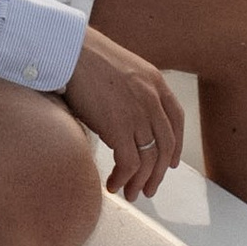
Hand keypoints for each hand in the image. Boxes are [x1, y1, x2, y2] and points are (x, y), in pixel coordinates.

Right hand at [65, 30, 185, 201]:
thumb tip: (131, 120)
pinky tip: (113, 184)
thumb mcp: (125, 70)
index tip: (170, 163)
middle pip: (165, 146)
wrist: (70, 52)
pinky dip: (123, 179)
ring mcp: (138, 113)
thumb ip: (136, 92)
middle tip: (148, 189)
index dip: (175, 146)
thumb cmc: (88, 59)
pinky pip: (129, 163)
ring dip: (140, 182)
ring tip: (130, 194)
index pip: (176, 121)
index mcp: (156, 82)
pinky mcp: (119, 127)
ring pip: (149, 160)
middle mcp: (153, 99)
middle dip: (158, 173)